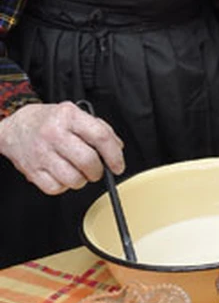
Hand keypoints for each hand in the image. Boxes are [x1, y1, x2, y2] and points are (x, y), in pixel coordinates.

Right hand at [0, 101, 123, 194]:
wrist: (17, 127)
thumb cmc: (49, 121)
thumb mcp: (75, 114)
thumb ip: (99, 128)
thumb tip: (117, 148)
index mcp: (69, 116)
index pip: (100, 136)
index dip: (114, 154)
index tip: (118, 165)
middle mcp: (54, 133)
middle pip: (88, 161)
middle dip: (98, 171)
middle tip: (97, 170)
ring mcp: (41, 153)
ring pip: (73, 179)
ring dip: (82, 180)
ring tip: (78, 171)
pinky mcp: (32, 171)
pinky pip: (56, 188)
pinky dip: (64, 186)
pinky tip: (62, 174)